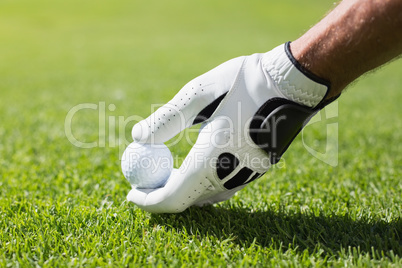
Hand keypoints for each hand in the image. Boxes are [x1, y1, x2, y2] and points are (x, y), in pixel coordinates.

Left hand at [127, 42, 330, 212]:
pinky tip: (199, 168)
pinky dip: (205, 184)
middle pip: (190, 200)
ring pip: (210, 196)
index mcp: (214, 154)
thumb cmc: (246, 81)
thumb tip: (137, 137)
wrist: (296, 81)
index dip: (149, 201)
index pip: (175, 195)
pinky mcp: (261, 168)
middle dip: (164, 196)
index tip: (131, 195)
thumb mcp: (200, 92)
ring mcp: (250, 173)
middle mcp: (233, 171)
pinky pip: (226, 186)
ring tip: (168, 175)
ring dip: (185, 191)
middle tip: (147, 183)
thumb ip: (168, 118)